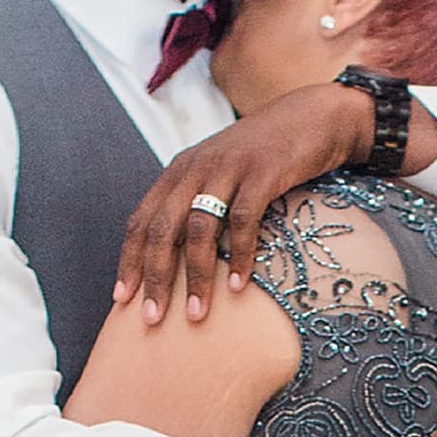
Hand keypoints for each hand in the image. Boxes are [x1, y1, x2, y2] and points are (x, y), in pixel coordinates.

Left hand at [116, 85, 372, 323]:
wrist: (313, 117)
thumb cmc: (266, 156)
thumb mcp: (221, 173)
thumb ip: (198, 203)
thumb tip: (178, 259)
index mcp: (180, 171)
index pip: (141, 220)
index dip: (129, 261)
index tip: (122, 300)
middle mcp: (196, 168)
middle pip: (163, 229)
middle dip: (155, 277)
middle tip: (152, 320)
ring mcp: (228, 168)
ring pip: (199, 229)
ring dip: (196, 276)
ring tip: (196, 315)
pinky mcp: (262, 173)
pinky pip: (243, 220)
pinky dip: (239, 256)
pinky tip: (238, 287)